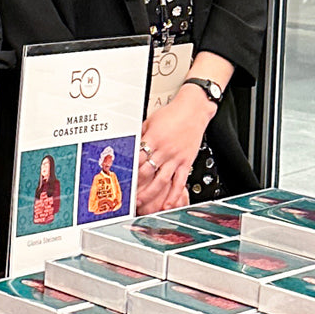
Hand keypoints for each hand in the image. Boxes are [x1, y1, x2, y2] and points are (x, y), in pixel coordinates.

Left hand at [137, 88, 212, 213]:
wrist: (194, 110)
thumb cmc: (172, 113)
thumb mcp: (150, 121)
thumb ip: (140, 135)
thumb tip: (128, 144)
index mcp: (152, 139)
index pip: (136, 159)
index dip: (128, 170)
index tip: (120, 180)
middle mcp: (164, 150)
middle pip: (146, 172)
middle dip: (135, 185)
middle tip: (126, 196)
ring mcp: (175, 158)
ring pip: (161, 180)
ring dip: (150, 193)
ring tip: (141, 203)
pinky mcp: (186, 162)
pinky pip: (179, 182)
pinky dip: (174, 195)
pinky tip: (168, 204)